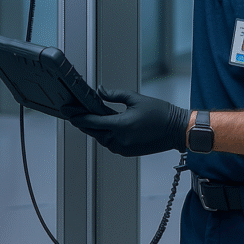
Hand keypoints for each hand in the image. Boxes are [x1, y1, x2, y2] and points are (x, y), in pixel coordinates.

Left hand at [68, 87, 188, 156]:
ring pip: (100, 138)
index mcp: (121, 126)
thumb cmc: (160, 113)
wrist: (176, 130)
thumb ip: (114, 95)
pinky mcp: (127, 152)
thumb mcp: (135, 99)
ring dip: (93, 129)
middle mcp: (120, 140)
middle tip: (73, 112)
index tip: (67, 111)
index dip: (77, 116)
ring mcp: (123, 148)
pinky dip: (104, 135)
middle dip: (83, 122)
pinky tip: (102, 126)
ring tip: (87, 117)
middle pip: (93, 131)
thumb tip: (100, 91)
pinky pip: (109, 143)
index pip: (92, 121)